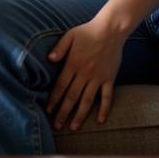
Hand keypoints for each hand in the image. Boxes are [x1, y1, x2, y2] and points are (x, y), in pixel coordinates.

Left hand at [45, 16, 126, 130]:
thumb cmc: (88, 31)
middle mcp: (84, 73)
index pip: (60, 86)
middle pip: (72, 97)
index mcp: (73, 64)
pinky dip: (104, 109)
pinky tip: (100, 120)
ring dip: (80, 115)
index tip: (48, 111)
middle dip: (63, 112)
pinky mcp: (109, 79)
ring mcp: (98, 78)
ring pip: (87, 100)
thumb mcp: (70, 35)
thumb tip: (49, 59)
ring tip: (73, 127)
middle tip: (57, 126)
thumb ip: (59, 48)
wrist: (110, 30)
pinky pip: (107, 97)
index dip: (53, 99)